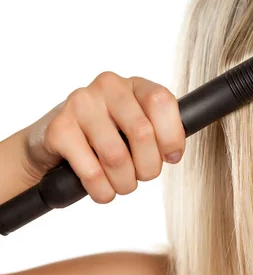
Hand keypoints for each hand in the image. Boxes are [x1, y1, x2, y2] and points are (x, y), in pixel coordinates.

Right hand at [21, 71, 184, 203]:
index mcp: (135, 85)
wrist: (59, 141)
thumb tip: (173, 153)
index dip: (171, 136)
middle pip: (142, 132)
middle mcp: (108, 87)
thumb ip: (161, 132)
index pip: (161, 101)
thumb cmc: (108, 135)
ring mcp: (80, 104)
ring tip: (123, 184)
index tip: (171, 156)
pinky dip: (102, 189)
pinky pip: (91, 171)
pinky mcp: (59, 129)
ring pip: (116, 156)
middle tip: (143, 175)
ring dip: (125, 182)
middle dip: (149, 167)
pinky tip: (103, 189)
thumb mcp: (138, 126)